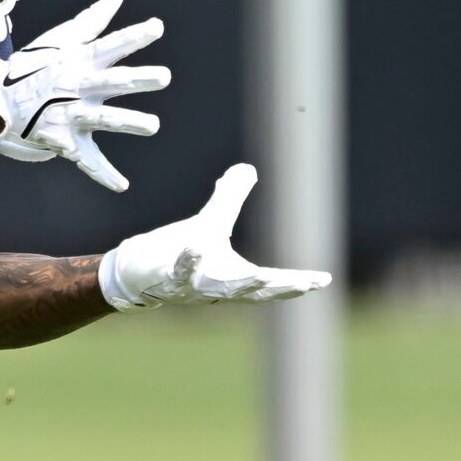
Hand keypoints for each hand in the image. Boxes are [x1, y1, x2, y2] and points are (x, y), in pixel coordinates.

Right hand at [0, 0, 167, 192]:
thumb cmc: (35, 68)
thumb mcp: (60, 41)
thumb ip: (91, 22)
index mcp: (80, 62)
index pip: (110, 46)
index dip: (133, 37)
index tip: (157, 27)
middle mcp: (77, 87)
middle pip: (111, 81)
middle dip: (137, 79)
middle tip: (164, 77)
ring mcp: (71, 116)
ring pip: (103, 120)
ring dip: (128, 122)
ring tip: (153, 125)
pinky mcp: (65, 141)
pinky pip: (87, 160)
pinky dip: (103, 175)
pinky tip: (123, 185)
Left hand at [100, 163, 332, 308]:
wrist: (136, 271)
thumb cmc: (177, 251)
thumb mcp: (210, 223)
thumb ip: (230, 198)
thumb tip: (248, 169)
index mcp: (233, 279)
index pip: (272, 285)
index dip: (297, 283)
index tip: (323, 280)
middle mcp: (217, 289)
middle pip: (252, 291)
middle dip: (277, 289)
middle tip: (302, 285)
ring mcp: (192, 288)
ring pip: (219, 288)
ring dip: (238, 283)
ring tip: (258, 274)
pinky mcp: (166, 279)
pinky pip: (179, 272)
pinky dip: (188, 261)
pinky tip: (194, 247)